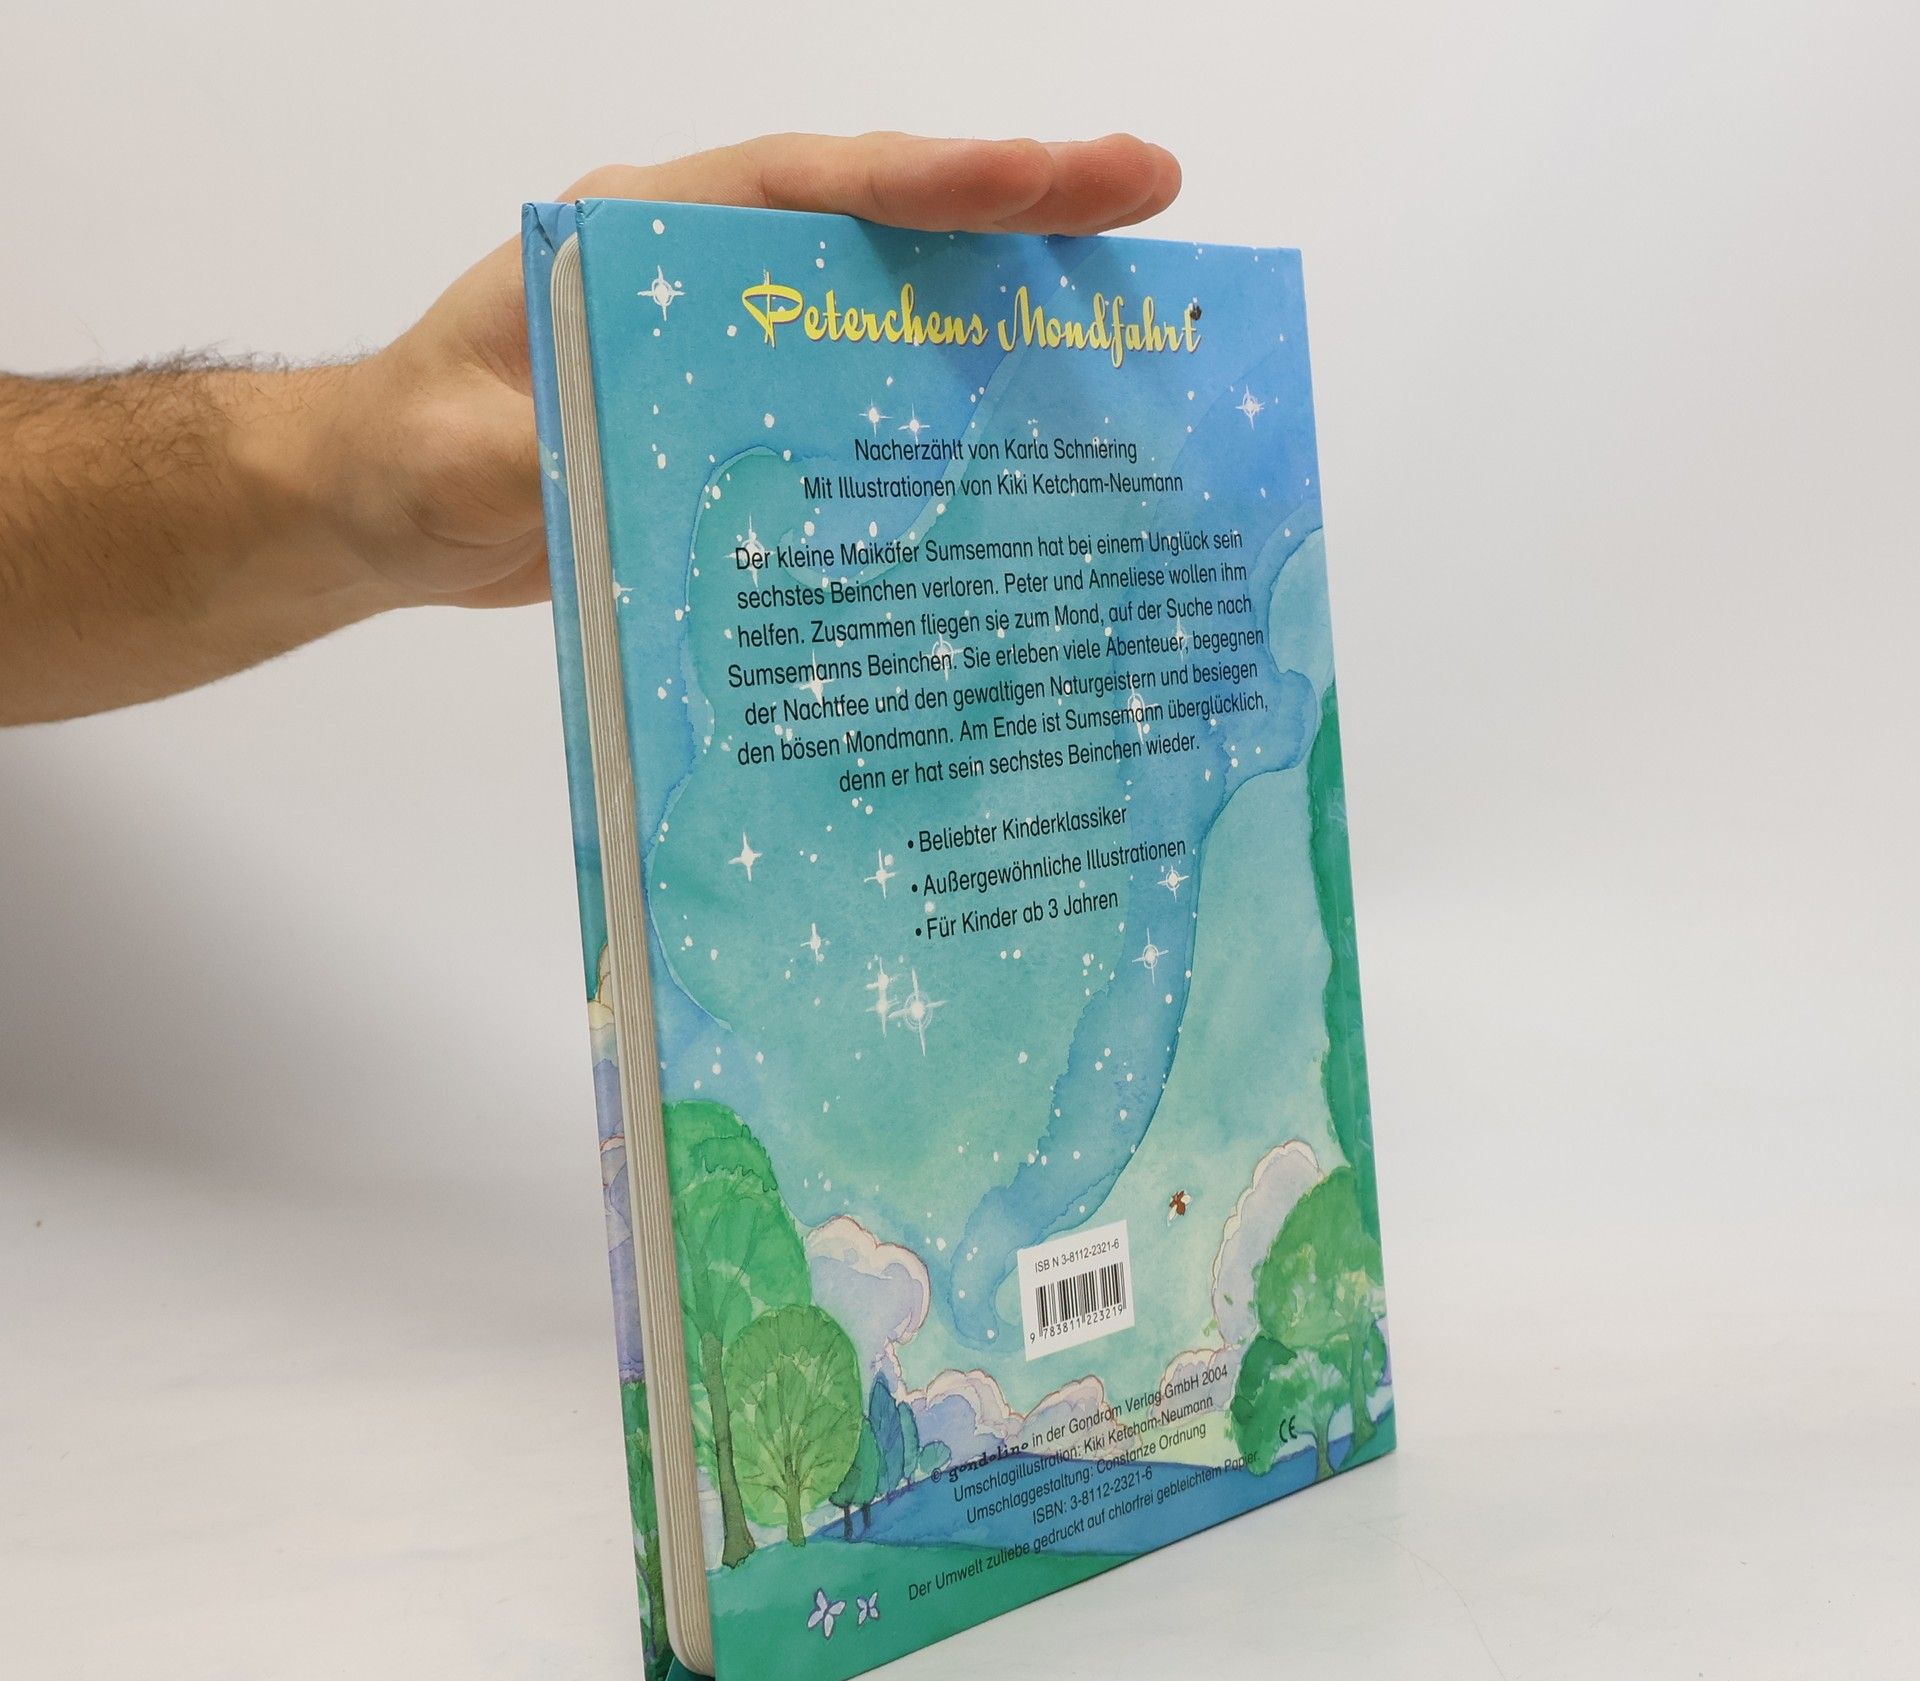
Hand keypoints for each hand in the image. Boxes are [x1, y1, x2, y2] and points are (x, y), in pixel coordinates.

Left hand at [319, 133, 1181, 611]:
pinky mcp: (747, 415)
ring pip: (891, 296)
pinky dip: (949, 394)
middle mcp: (705, 270)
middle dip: (1016, 205)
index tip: (1043, 173)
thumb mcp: (458, 453)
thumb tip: (631, 459)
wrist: (386, 511)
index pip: (804, 187)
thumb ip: (543, 447)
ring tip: (1132, 298)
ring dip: (1008, 293)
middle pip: (879, 220)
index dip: (930, 180)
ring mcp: (735, 341)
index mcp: (640, 235)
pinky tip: (1031, 425)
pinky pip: (865, 389)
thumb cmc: (407, 457)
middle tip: (1151, 193)